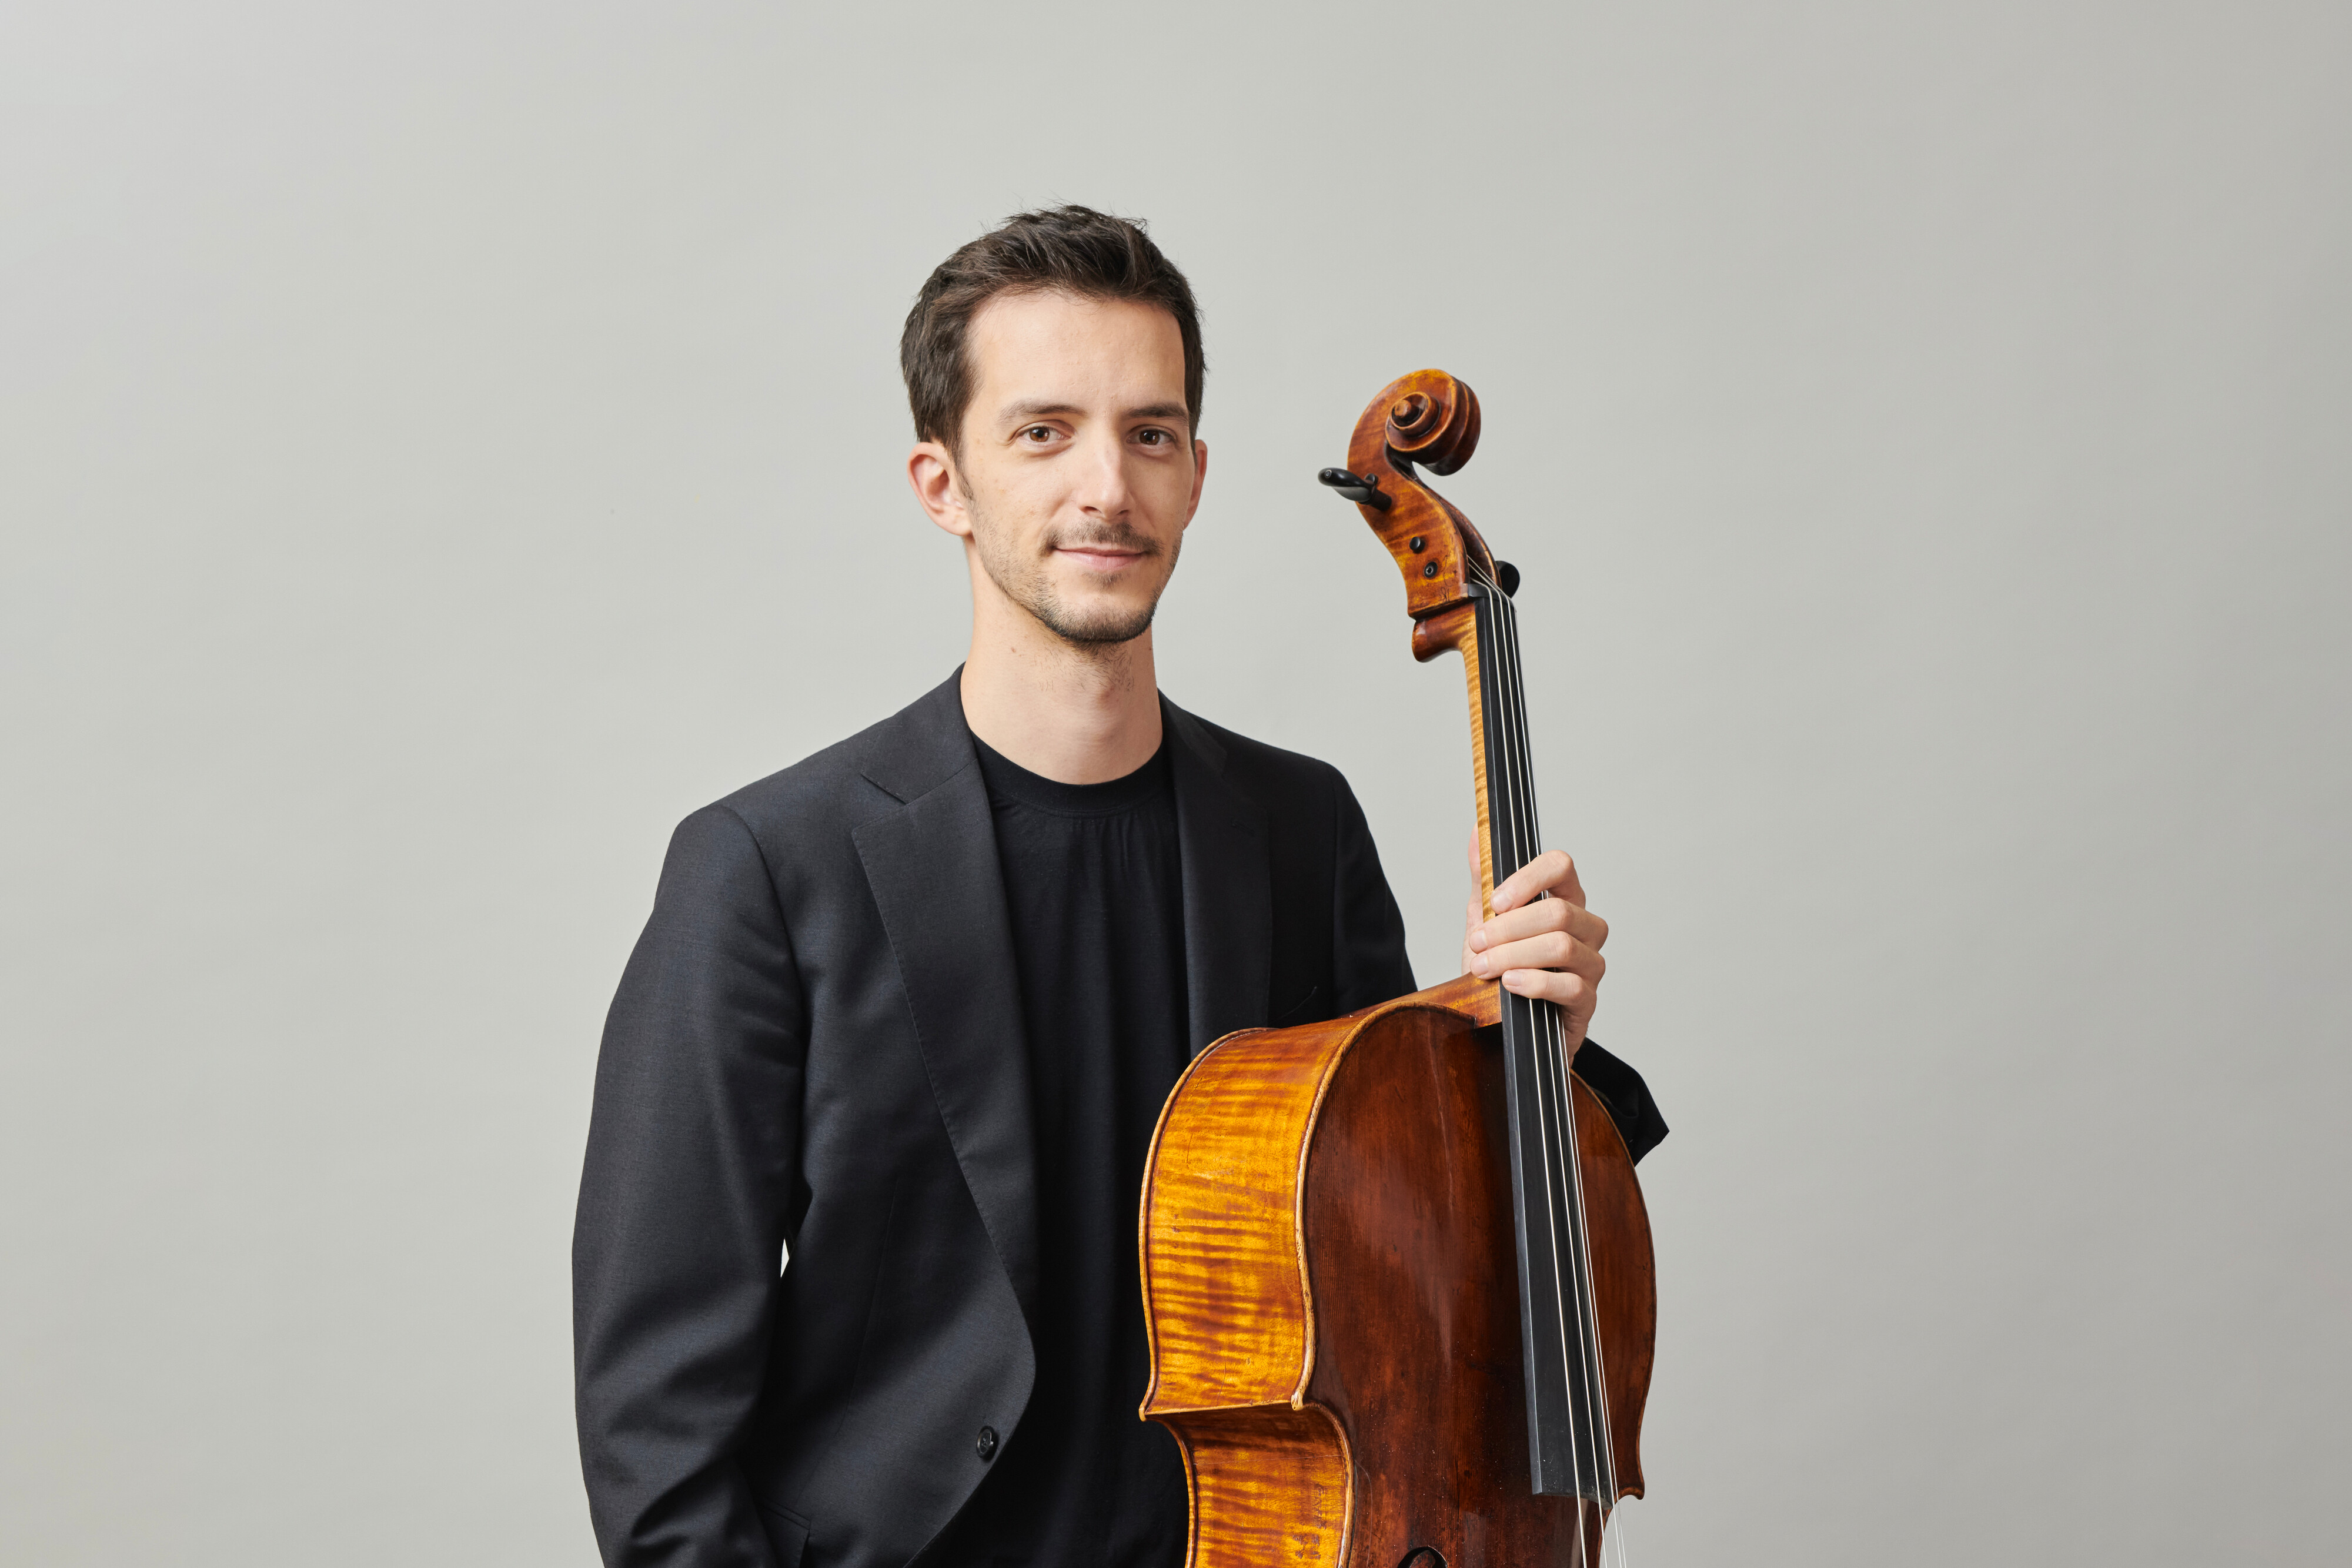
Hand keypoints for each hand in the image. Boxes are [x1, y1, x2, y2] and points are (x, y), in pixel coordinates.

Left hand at [1461, 833, 1608, 1047]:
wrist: (1499, 1024)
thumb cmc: (1500, 969)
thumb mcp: (1485, 922)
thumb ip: (1484, 878)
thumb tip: (1477, 831)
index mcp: (1563, 899)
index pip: (1561, 866)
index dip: (1528, 879)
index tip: (1495, 901)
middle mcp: (1585, 928)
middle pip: (1558, 911)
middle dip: (1508, 928)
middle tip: (1477, 943)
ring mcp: (1590, 965)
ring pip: (1561, 946)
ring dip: (1513, 955)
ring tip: (1484, 967)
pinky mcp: (1587, 1001)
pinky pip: (1572, 986)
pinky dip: (1534, 983)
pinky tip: (1509, 985)